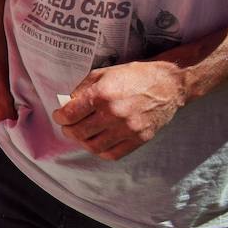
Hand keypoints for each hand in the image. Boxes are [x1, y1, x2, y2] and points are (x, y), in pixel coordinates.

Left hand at [52, 61, 187, 159]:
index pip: (70, 115)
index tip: (59, 115)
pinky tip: (98, 142)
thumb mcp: (102, 74)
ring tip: (81, 134)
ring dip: (82, 142)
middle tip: (67, 126)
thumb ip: (82, 90)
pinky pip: (113, 154)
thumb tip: (66, 104)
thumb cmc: (134, 76)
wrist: (168, 84)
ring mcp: (128, 129)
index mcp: (102, 95)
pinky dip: (100, 151)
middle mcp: (114, 114)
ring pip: (93, 146)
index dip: (60, 116)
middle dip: (68, 130)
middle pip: (78, 132)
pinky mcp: (139, 139)